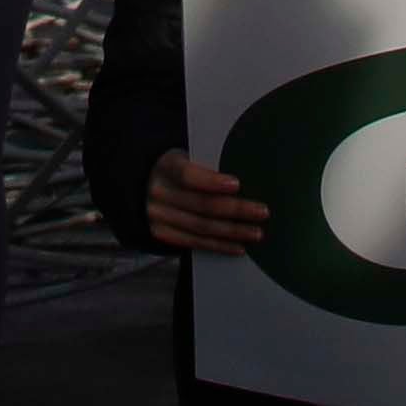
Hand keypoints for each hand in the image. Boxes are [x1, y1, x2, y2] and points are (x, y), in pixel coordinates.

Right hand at [143, 149, 269, 256]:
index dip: (212, 182)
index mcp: (167, 166)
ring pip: (201, 227)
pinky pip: (195, 242)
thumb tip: (244, 179)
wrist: (144, 185)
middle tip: (261, 212)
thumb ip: (207, 167)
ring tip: (256, 232)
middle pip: (201, 205)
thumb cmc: (176, 170)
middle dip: (235, 210)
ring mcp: (159, 216)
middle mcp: (160, 192)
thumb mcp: (185, 158)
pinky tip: (238, 247)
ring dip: (232, 231)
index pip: (188, 175)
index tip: (237, 184)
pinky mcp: (163, 234)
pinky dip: (218, 246)